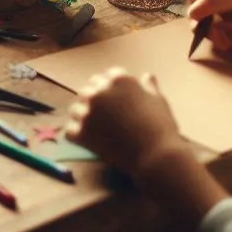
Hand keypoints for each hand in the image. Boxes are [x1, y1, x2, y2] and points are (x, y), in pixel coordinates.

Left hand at [64, 68, 187, 177]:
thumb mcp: (158, 101)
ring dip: (82, 116)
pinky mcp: (82, 133)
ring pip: (75, 110)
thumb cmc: (161, 126)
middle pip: (88, 90)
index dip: (111, 87)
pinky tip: (86, 139)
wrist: (156, 155)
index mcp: (118, 80)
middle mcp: (100, 92)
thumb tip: (147, 76)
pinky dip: (76, 135)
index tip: (114, 97)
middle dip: (94, 99)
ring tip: (93, 127)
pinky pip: (70, 131)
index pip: (106, 76)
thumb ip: (149, 87)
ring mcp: (89, 113)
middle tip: (103, 114)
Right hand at [185, 0, 231, 53]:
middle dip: (214, 26)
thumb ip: (215, 1)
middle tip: (223, 38)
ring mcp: (230, 5)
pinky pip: (227, 34)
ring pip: (213, 25)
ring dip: (229, 37)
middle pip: (201, 8)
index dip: (196, 1)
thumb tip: (190, 14)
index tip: (203, 15)